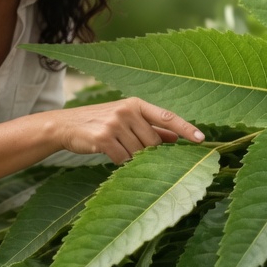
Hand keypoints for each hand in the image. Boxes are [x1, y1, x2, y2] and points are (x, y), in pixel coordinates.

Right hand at [50, 97, 202, 163]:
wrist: (65, 125)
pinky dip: (119, 162)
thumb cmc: (100, 123)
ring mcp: (115, 123)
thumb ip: (151, 128)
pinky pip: (123, 159)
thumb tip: (176, 139)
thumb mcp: (126, 120)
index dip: (186, 129)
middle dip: (147, 152)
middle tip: (130, 148)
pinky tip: (108, 153)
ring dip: (131, 157)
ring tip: (116, 148)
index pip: (168, 117)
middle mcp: (127, 111)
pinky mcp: (103, 138)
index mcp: (136, 104)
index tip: (202, 140)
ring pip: (139, 153)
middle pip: (153, 143)